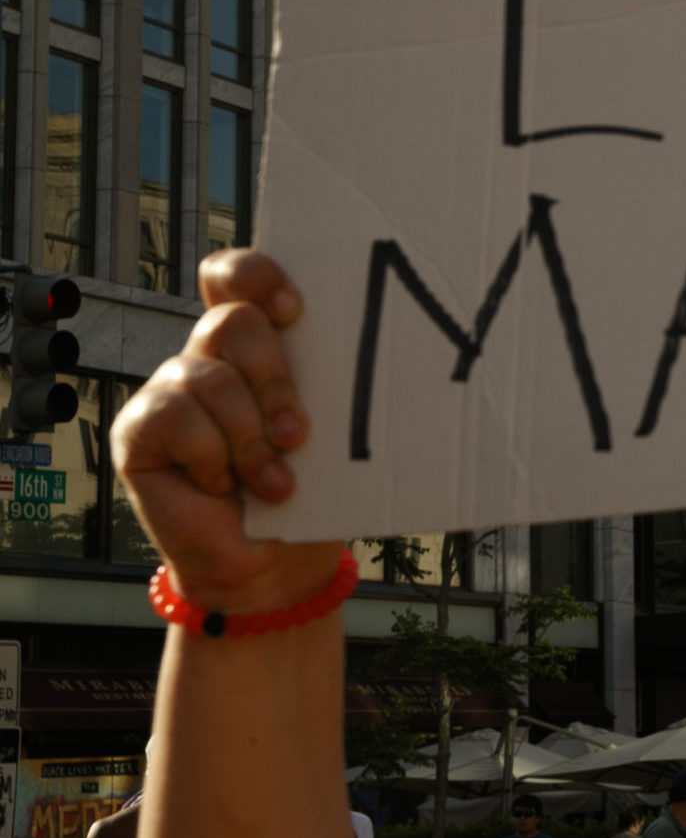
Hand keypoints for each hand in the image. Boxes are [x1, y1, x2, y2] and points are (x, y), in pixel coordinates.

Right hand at [112, 250, 343, 612]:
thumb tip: (396, 348)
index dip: (256, 274)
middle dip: (274, 379)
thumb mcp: (331, 429)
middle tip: (298, 433)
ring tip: (276, 481)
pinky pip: (175, 417)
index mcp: (256, 346)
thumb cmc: (309, 490)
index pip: (236, 277)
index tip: (295, 307)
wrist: (270, 562)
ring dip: (250, 436)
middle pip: (231, 320)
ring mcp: (170, 390)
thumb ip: (336, 384)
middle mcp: (208, 357)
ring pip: (208, 376)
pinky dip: (212, 457)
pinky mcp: (138, 429)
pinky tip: (224, 485)